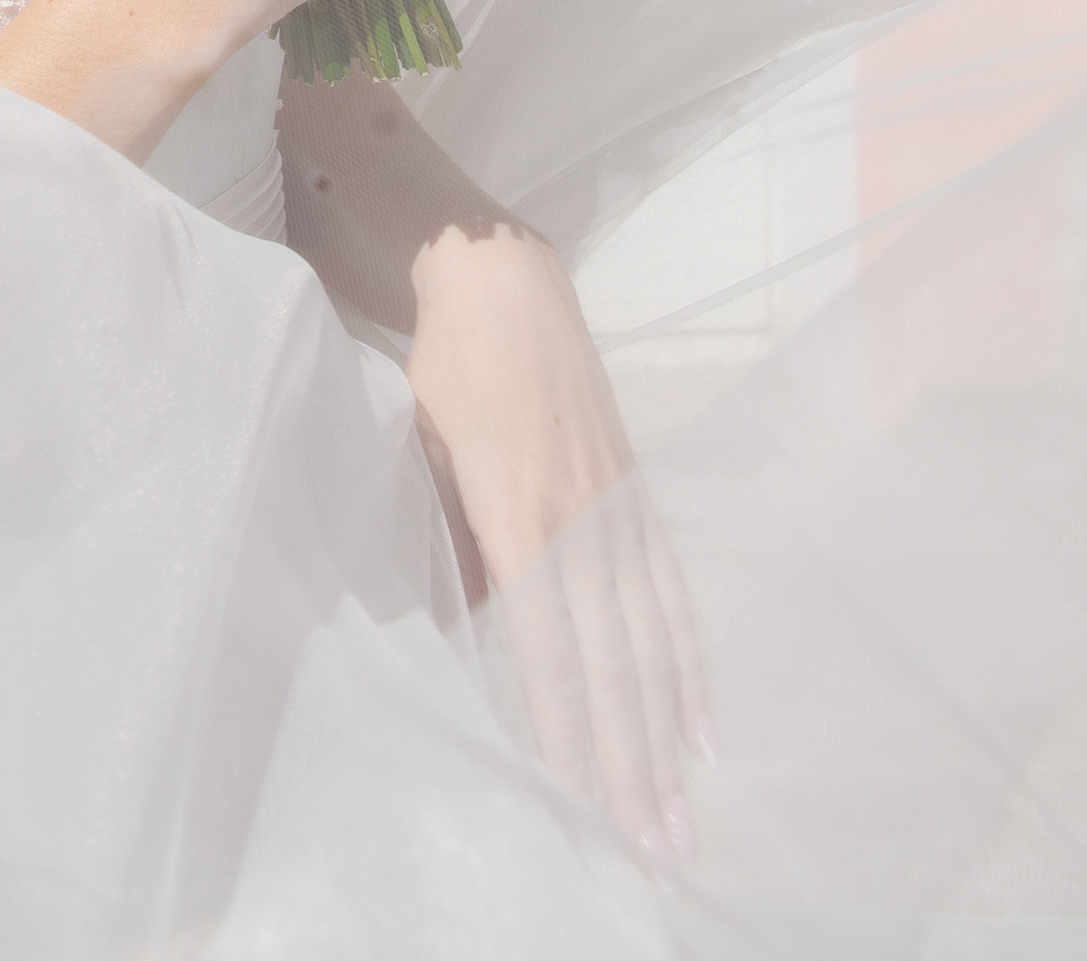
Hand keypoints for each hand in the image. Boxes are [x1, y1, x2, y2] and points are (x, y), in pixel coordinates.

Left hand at [408, 221, 711, 870]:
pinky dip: (687, 664)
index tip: (579, 804)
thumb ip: (457, 554)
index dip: (563, 730)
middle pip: (608, 666)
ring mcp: (615, 507)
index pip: (543, 650)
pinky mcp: (635, 492)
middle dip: (627, 764)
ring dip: (665, 737)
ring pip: (647, 644)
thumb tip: (476, 648)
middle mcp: (577, 520)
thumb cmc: (444, 372)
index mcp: (514, 515)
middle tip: (652, 850)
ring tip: (681, 814)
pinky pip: (669, 594)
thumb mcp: (426, 459)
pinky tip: (701, 726)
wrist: (500, 277)